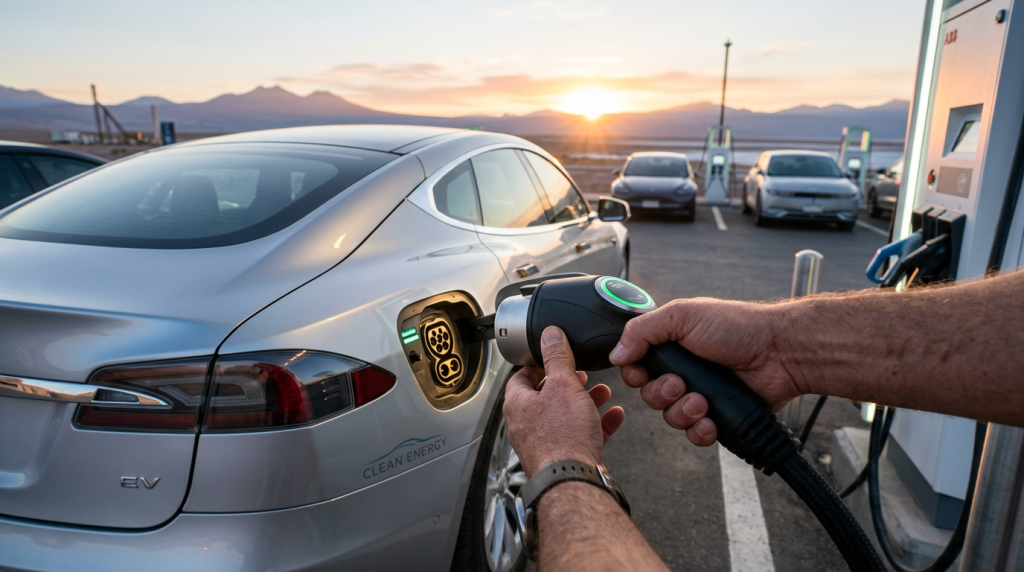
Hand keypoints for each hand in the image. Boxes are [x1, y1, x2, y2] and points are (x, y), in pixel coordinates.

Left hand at [503, 326, 625, 476]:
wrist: (573, 479)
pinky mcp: (564, 458)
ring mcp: (545, 444)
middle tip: (581, 375)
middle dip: (568, 383)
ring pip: (565, 416)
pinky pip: (581, 435)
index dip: (539, 363)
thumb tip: (550, 334)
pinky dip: (597, 424)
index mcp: (518, 404)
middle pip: (546, 397)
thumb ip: (557, 357)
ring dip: (585, 402)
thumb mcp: (563, 384)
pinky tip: (613, 416)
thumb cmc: (562, 436)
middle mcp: (526, 425)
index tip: (554, 356)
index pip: (521, 376)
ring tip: (602, 392)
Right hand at [608, 298, 805, 446]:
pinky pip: (695, 435)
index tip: (644, 374)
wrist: (779, 352)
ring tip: (702, 402)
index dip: (636, 376)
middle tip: (682, 384)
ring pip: (671, 418)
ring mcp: (700, 395)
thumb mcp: (683, 315)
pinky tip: (710, 421)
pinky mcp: (718, 417)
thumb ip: (643, 330)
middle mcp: (683, 371)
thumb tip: (616, 353)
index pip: (636, 368)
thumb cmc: (737, 326)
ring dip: (683, 413)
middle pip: (650, 397)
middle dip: (662, 395)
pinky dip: (699, 431)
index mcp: (671, 346)